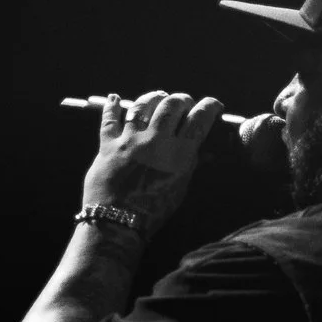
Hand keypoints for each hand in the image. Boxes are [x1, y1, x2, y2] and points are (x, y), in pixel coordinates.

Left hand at [82, 90, 226, 242]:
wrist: (117, 224)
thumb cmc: (153, 212)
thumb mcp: (179, 189)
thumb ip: (189, 165)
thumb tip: (202, 151)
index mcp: (178, 154)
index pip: (199, 120)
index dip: (209, 107)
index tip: (213, 105)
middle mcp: (155, 141)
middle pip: (172, 105)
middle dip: (182, 99)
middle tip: (185, 103)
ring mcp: (129, 141)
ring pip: (142, 105)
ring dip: (153, 97)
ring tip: (159, 97)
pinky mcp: (108, 145)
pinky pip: (108, 119)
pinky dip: (112, 106)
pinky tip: (115, 98)